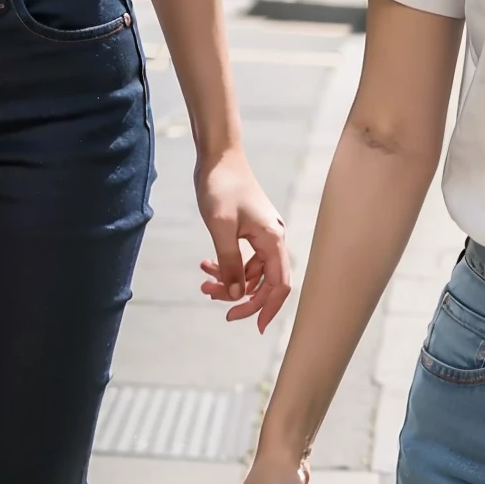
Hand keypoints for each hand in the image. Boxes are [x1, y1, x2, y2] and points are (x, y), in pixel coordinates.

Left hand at [195, 149, 292, 330]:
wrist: (218, 156)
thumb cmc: (220, 187)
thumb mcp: (221, 228)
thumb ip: (230, 264)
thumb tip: (237, 295)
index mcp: (272, 238)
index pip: (279, 284)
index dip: (269, 308)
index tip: (256, 327)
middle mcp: (273, 237)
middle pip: (266, 281)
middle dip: (244, 297)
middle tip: (220, 309)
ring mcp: (263, 233)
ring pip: (252, 271)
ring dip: (231, 281)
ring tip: (204, 283)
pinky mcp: (250, 229)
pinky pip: (244, 257)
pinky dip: (227, 265)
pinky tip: (207, 265)